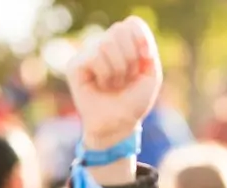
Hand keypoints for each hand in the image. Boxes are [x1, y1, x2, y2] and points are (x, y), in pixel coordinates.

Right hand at [66, 16, 162, 149]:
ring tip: (114, 84)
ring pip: (107, 44)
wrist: (118, 125)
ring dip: (118, 70)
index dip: (141, 37)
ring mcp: (89, 53)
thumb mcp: (150, 76)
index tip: (147, 57)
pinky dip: (105, 75)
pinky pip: (95, 57)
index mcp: (124, 45)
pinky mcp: (75, 65)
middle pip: (120, 30)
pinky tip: (101, 86)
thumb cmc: (133, 102)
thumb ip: (147, 50)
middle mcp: (104, 45)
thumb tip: (132, 34)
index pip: (132, 24)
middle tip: (127, 78)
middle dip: (130, 57)